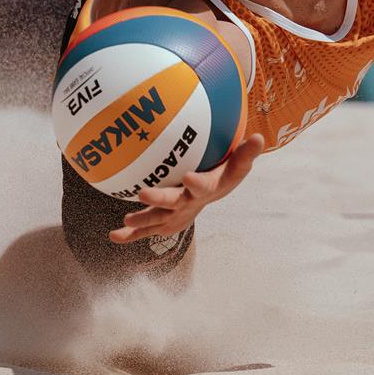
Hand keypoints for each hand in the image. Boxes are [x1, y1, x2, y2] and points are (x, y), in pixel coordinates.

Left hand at [109, 134, 265, 243]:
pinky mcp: (163, 220)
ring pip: (157, 218)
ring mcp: (174, 214)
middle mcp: (190, 204)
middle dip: (159, 200)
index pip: (204, 186)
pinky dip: (129, 235)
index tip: (188, 177)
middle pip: (174, 203)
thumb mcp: (238, 164)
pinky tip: (113, 237)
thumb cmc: (223, 173)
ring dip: (142, 220)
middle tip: (143, 194)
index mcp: (207, 189)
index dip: (197, 183)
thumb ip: (246, 153)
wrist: (210, 194)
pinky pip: (145, 229)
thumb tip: (260, 137)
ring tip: (126, 221)